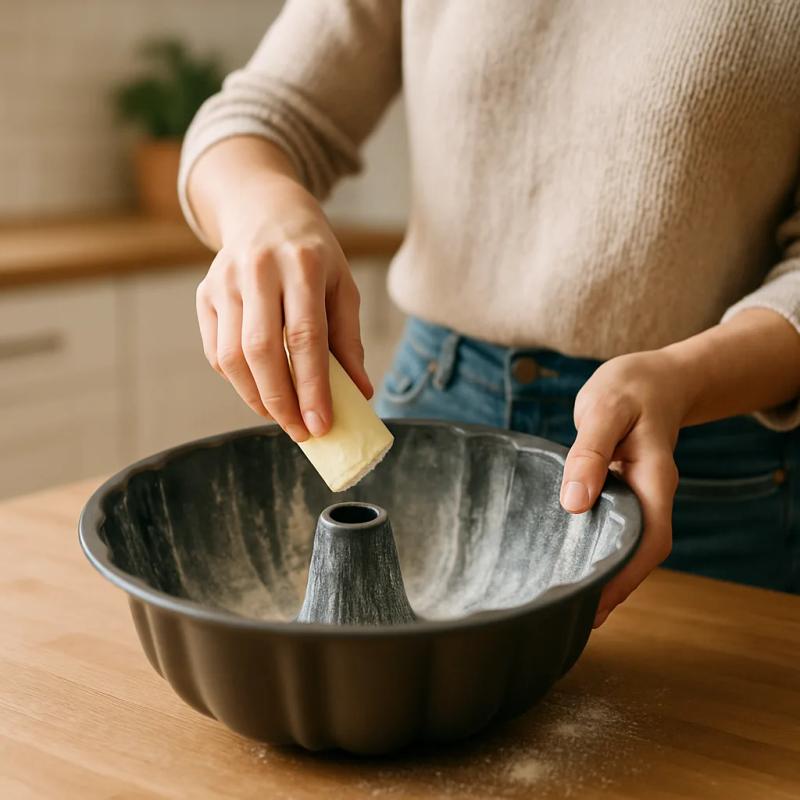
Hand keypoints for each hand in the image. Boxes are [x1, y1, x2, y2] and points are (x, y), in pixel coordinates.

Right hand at [195, 174, 371, 441]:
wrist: (264, 210)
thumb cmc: (313, 255)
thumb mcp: (342, 286)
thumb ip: (348, 340)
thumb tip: (360, 393)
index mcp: (303, 264)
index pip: (306, 337)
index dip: (313, 387)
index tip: (321, 425)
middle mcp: (258, 270)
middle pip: (262, 350)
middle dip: (281, 402)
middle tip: (301, 432)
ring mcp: (225, 281)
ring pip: (232, 356)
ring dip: (257, 397)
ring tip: (283, 416)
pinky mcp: (205, 294)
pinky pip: (217, 352)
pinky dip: (238, 381)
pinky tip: (260, 390)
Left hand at [559, 350, 690, 627]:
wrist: (651, 378)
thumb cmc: (629, 389)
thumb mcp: (606, 408)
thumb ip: (591, 452)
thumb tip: (574, 503)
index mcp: (654, 478)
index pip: (649, 540)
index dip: (625, 577)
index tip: (595, 604)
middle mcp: (650, 493)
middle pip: (640, 551)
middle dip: (614, 586)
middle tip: (573, 615)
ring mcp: (639, 493)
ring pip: (629, 542)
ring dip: (606, 571)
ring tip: (570, 601)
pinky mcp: (623, 489)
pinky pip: (616, 525)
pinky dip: (599, 545)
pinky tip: (573, 557)